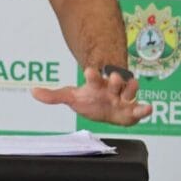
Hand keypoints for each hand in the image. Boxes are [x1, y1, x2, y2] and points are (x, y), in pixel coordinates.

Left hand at [30, 67, 152, 125]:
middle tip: (114, 76)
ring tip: (131, 86)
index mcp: (95, 85)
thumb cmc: (89, 100)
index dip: (92, 74)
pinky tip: (148, 108)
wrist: (105, 108)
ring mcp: (122, 98)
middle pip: (114, 81)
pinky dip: (144, 109)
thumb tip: (32, 91)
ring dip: (130, 89)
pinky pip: (140, 109)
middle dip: (115, 79)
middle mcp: (111, 89)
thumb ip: (53, 96)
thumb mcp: (70, 97)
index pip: (93, 77)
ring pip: (129, 91)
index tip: (88, 70)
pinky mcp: (132, 111)